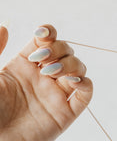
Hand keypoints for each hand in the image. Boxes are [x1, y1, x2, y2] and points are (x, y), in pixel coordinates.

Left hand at [0, 24, 92, 140]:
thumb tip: (7, 27)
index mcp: (24, 66)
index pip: (46, 41)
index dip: (49, 34)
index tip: (42, 35)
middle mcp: (43, 79)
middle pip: (66, 52)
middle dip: (60, 49)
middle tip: (42, 61)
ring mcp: (56, 95)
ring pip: (79, 70)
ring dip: (71, 64)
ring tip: (52, 73)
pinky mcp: (66, 113)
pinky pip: (86, 94)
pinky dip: (85, 83)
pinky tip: (72, 81)